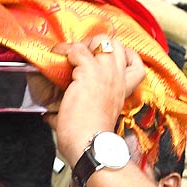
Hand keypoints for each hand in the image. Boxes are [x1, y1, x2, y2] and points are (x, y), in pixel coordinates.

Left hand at [51, 35, 145, 163]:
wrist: (90, 146)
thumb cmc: (91, 140)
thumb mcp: (91, 122)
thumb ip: (76, 113)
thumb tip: (50, 115)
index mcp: (121, 92)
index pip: (136, 66)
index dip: (122, 57)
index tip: (103, 59)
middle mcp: (117, 80)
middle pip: (118, 45)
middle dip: (99, 44)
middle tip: (84, 53)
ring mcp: (105, 75)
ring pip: (103, 40)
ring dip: (85, 43)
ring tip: (71, 53)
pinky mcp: (88, 74)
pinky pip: (77, 50)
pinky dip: (65, 50)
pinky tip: (58, 56)